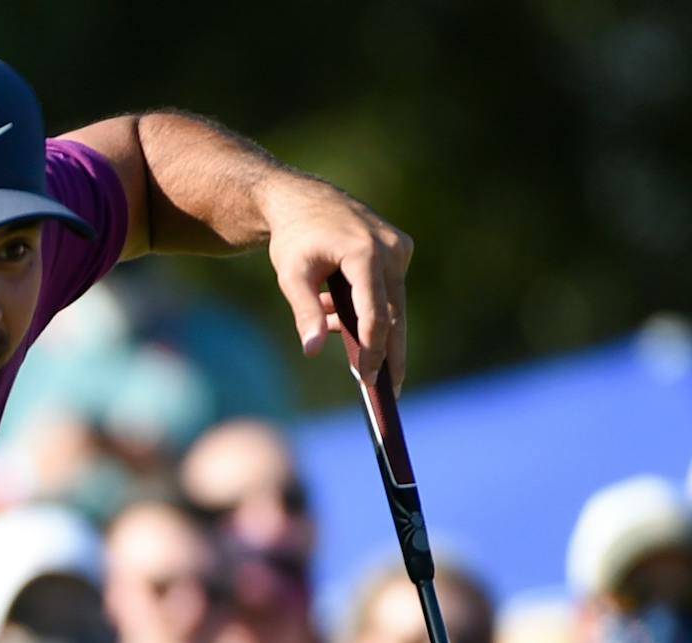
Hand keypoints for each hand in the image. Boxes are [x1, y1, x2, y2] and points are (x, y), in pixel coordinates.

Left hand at [263, 179, 411, 390]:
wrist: (300, 200)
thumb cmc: (293, 239)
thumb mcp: (291, 276)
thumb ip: (306, 313)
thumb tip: (313, 351)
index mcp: (364, 252)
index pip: (376, 313)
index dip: (374, 351)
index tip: (369, 383)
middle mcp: (389, 248)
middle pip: (394, 313)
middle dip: (390, 354)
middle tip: (390, 393)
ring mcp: (398, 247)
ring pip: (393, 304)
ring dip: (372, 330)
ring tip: (357, 361)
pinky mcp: (399, 248)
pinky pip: (389, 290)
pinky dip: (369, 309)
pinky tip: (341, 319)